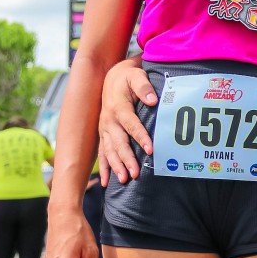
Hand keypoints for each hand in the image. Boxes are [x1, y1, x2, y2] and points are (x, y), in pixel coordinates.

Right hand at [99, 60, 156, 184]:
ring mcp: (104, 129)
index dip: (141, 137)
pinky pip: (103, 153)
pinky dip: (104, 167)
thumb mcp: (136, 76)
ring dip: (116, 166)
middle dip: (127, 159)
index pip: (131, 124)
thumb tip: (153, 100)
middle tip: (135, 174)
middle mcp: (109, 120)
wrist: (111, 77)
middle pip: (119, 142)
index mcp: (118, 107)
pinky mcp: (103, 134)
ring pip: (110, 150)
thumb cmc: (128, 77)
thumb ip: (144, 87)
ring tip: (124, 180)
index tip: (151, 149)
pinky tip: (106, 182)